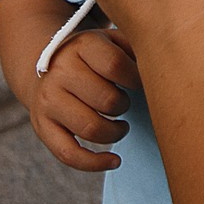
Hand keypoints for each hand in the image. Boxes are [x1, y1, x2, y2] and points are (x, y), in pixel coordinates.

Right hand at [27, 27, 139, 171]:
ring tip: (120, 127)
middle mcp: (60, 72)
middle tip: (126, 105)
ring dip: (115, 133)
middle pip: (106, 100)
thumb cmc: (90, 58)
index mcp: (81, 45)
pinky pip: (69, 154)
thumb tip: (160, 68)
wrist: (42, 67)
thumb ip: (134, 47)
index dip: (136, 80)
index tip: (142, 85)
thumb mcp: (109, 40)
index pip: (115, 65)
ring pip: (90, 128)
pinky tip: (114, 160)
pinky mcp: (42, 127)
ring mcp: (48, 100)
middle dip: (124, 107)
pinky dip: (94, 163)